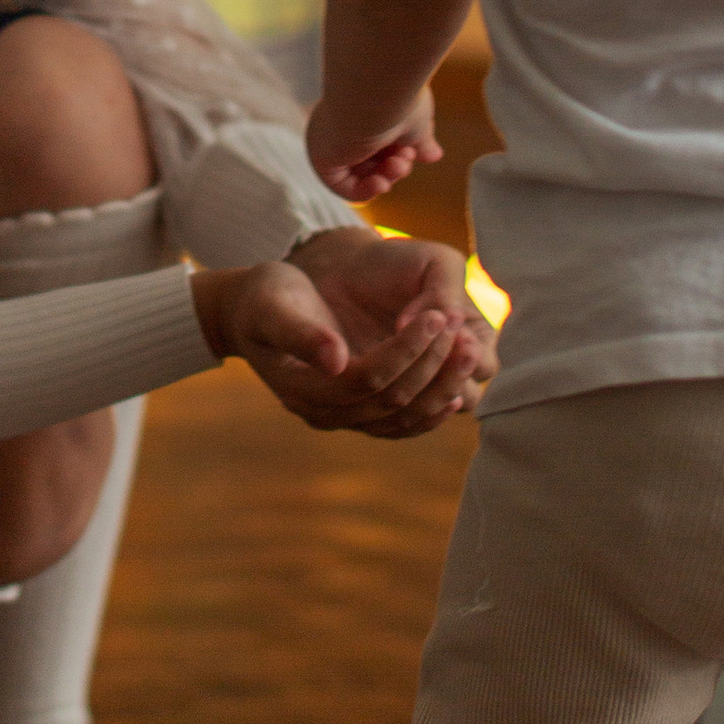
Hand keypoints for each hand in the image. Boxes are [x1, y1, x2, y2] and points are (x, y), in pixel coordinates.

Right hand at [193, 252, 487, 439]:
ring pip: (402, 418)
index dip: (407, 350)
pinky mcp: (357, 414)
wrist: (254, 311)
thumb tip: (335, 359)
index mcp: (301, 388)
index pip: (368, 378)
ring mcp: (341, 418)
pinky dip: (430, 411)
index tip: (436, 315)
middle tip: (465, 333)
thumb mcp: (271, 307)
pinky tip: (455, 391)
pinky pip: (400, 425)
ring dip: (441, 389)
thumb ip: (300, 333)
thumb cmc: (263, 299)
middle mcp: (323, 413)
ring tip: (469, 352)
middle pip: (392, 401)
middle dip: (434, 367)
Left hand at [307, 89, 437, 203]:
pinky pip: (342, 186)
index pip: (380, 142)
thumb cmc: (399, 99)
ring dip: (386, 177)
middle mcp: (340, 123)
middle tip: (407, 157)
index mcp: (361, 110)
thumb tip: (435, 155)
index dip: (400, 153)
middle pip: (371, 161)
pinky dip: (365, 190)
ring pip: (360, 174)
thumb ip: (421, 142)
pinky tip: (382, 183)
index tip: (414, 150)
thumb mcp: (417, 124)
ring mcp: (329, 140)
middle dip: (395, 167)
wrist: (378, 90)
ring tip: (399, 165)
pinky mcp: (321, 157)